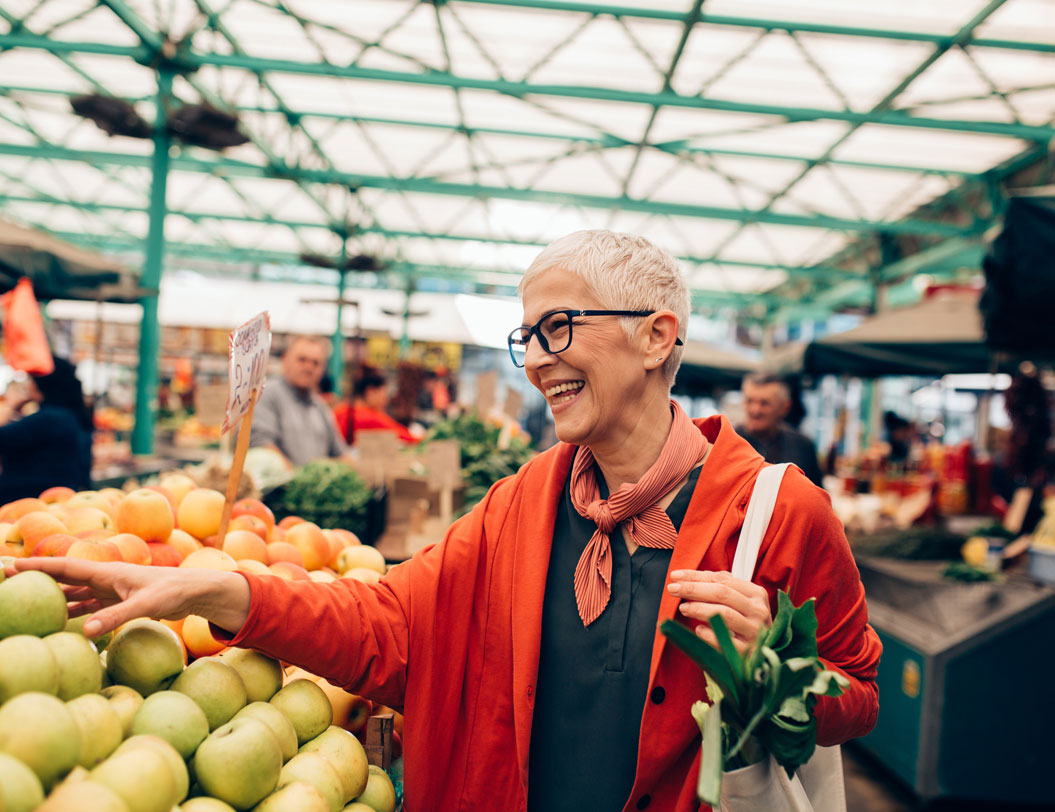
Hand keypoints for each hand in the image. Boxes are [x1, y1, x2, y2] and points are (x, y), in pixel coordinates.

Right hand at [6, 558, 249, 636]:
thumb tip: (85, 631)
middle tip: (7, 581)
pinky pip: (86, 605)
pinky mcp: (116, 601)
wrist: (194, 592)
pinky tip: (57, 620)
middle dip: (36, 578)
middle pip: (63, 578)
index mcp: (106, 573)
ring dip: (51, 596)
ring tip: (25, 601)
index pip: (64, 569)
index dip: (37, 567)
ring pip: (72, 592)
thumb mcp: (145, 606)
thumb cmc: (173, 593)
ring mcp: (109, 590)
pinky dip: (70, 610)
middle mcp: (104, 579)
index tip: (9, 566)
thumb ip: (115, 618)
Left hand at [667, 570, 771, 654]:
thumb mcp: (740, 602)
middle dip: (694, 589)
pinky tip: (699, 630)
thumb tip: (692, 576)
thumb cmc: (746, 623)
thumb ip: (721, 586)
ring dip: (699, 609)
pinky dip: (709, 634)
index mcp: (756, 594)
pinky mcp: (748, 653)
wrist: (764, 656)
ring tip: (683, 608)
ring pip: (724, 614)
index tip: (675, 576)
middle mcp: (758, 611)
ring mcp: (754, 632)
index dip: (696, 576)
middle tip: (673, 589)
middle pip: (722, 594)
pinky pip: (724, 641)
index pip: (722, 580)